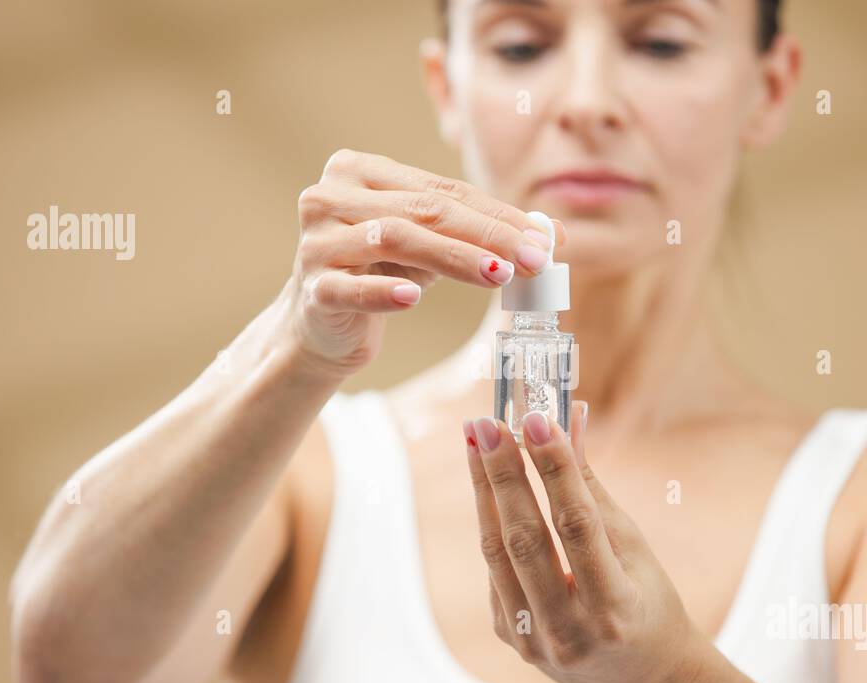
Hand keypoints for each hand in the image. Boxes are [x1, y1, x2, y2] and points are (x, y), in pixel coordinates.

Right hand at [279, 149, 559, 379]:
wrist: (322, 328)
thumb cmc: (381, 273)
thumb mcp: (430, 244)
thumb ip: (479, 232)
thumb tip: (554, 235)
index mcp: (359, 170)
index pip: (441, 190)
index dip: (498, 214)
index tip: (547, 239)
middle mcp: (330, 196)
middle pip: (422, 210)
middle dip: (487, 235)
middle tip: (535, 259)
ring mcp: (317, 241)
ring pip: (393, 239)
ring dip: (453, 258)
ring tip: (500, 275)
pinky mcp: (311, 288)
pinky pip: (351, 288)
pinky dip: (384, 291)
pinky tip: (413, 298)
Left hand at [462, 402, 713, 682]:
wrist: (641, 677)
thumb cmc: (647, 602)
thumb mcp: (634, 548)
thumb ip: (592, 489)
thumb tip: (569, 421)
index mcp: (614, 609)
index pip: (577, 526)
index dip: (554, 470)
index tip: (536, 421)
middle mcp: (569, 631)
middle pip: (525, 539)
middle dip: (503, 473)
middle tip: (487, 424)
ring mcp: (533, 640)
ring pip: (497, 552)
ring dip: (484, 489)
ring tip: (475, 440)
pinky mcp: (510, 636)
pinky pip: (495, 569)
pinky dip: (492, 521)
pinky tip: (488, 483)